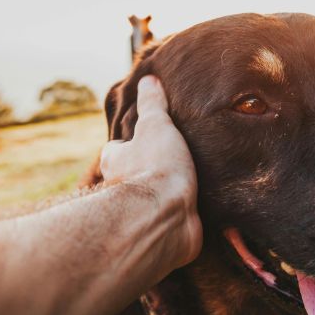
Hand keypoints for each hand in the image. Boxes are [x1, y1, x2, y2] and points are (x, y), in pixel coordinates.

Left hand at [99, 75, 201, 267]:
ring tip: (191, 186)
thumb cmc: (156, 168)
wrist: (166, 217)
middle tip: (170, 163)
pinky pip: (172, 224)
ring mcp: (143, 214)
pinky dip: (182, 219)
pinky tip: (199, 212)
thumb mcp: (156, 125)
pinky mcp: (163, 235)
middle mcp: (122, 191)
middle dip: (146, 172)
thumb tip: (148, 80)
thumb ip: (152, 104)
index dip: (129, 143)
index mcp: (115, 162)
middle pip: (131, 177)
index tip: (146, 139)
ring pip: (151, 202)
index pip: (117, 149)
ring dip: (165, 197)